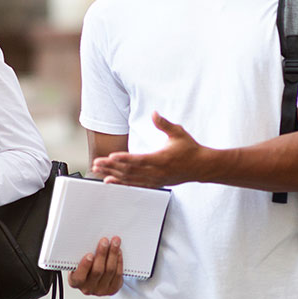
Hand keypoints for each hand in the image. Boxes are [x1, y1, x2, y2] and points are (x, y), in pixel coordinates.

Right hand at [68, 237, 122, 295]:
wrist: (95, 278)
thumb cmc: (85, 266)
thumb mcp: (78, 261)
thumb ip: (81, 255)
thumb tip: (90, 240)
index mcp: (75, 281)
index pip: (79, 276)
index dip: (85, 266)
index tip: (90, 254)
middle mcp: (87, 288)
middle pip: (97, 271)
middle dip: (102, 254)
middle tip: (104, 241)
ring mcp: (101, 290)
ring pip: (109, 271)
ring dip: (113, 254)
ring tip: (115, 242)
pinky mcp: (113, 289)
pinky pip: (118, 274)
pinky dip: (119, 261)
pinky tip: (119, 252)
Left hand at [91, 111, 208, 187]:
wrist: (201, 167)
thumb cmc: (190, 149)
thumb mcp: (178, 133)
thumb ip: (165, 124)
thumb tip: (154, 114)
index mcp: (161, 159)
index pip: (139, 159)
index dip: (124, 158)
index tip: (111, 156)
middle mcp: (156, 172)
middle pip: (129, 170)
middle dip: (111, 166)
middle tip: (96, 163)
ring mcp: (154, 180)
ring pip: (129, 178)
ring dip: (112, 174)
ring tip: (98, 170)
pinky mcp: (154, 184)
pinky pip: (134, 184)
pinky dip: (120, 183)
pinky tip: (109, 181)